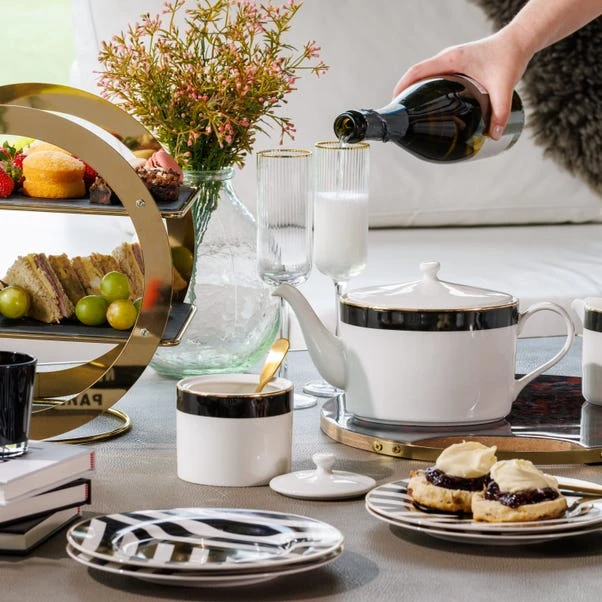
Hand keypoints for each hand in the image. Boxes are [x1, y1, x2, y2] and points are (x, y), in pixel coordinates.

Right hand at [392, 31, 529, 138]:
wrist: (519, 42)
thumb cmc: (509, 57)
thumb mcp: (504, 87)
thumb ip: (500, 112)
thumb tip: (494, 135)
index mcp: (452, 60)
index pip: (417, 71)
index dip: (402, 86)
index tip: (394, 102)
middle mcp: (448, 58)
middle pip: (418, 74)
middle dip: (406, 92)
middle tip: (403, 113)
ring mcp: (452, 61)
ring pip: (426, 75)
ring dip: (416, 90)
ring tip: (413, 111)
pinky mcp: (457, 65)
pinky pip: (435, 75)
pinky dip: (428, 87)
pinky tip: (432, 103)